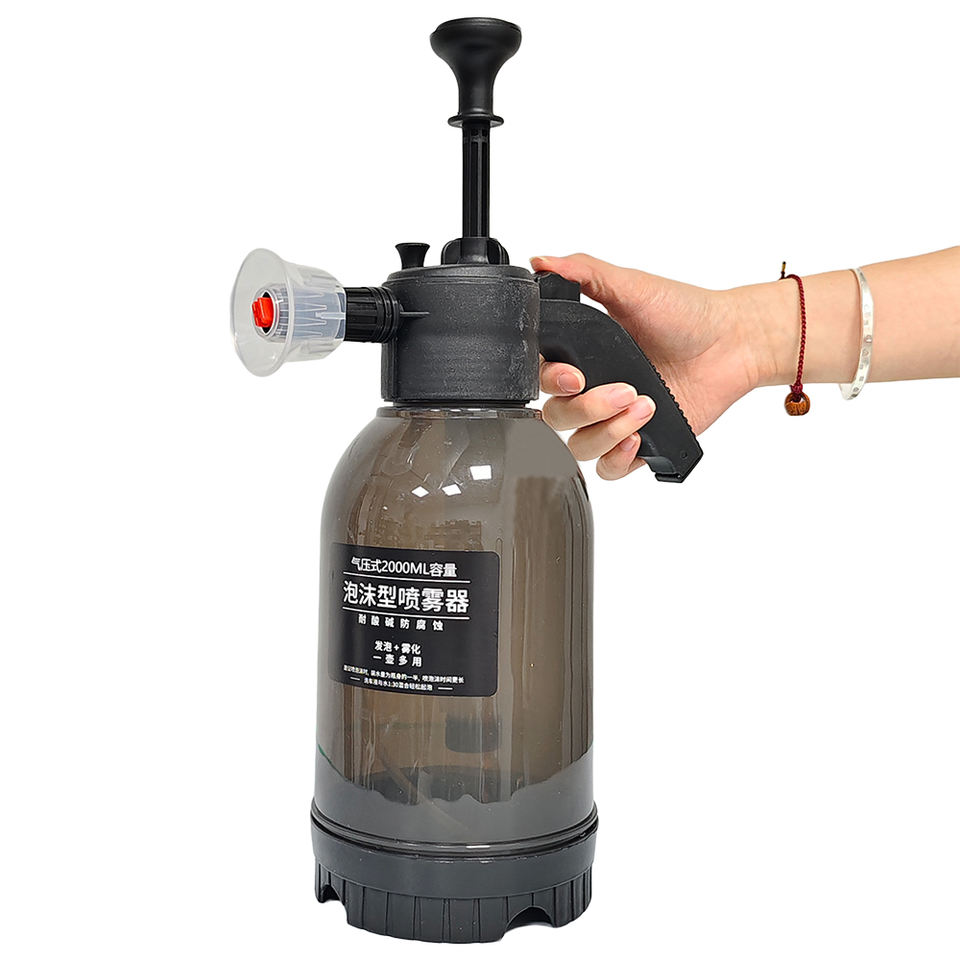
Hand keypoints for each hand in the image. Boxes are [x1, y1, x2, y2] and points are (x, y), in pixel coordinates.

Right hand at [534, 253, 765, 478]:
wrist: (732, 343)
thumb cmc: (686, 313)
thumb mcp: (632, 286)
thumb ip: (585, 272)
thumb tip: (543, 261)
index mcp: (583, 354)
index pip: (542, 377)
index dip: (551, 381)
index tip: (575, 376)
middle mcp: (593, 388)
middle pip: (557, 417)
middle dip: (588, 408)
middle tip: (625, 389)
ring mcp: (614, 418)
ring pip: (579, 446)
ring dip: (607, 431)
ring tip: (645, 407)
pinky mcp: (640, 444)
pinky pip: (608, 469)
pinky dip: (615, 459)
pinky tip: (636, 439)